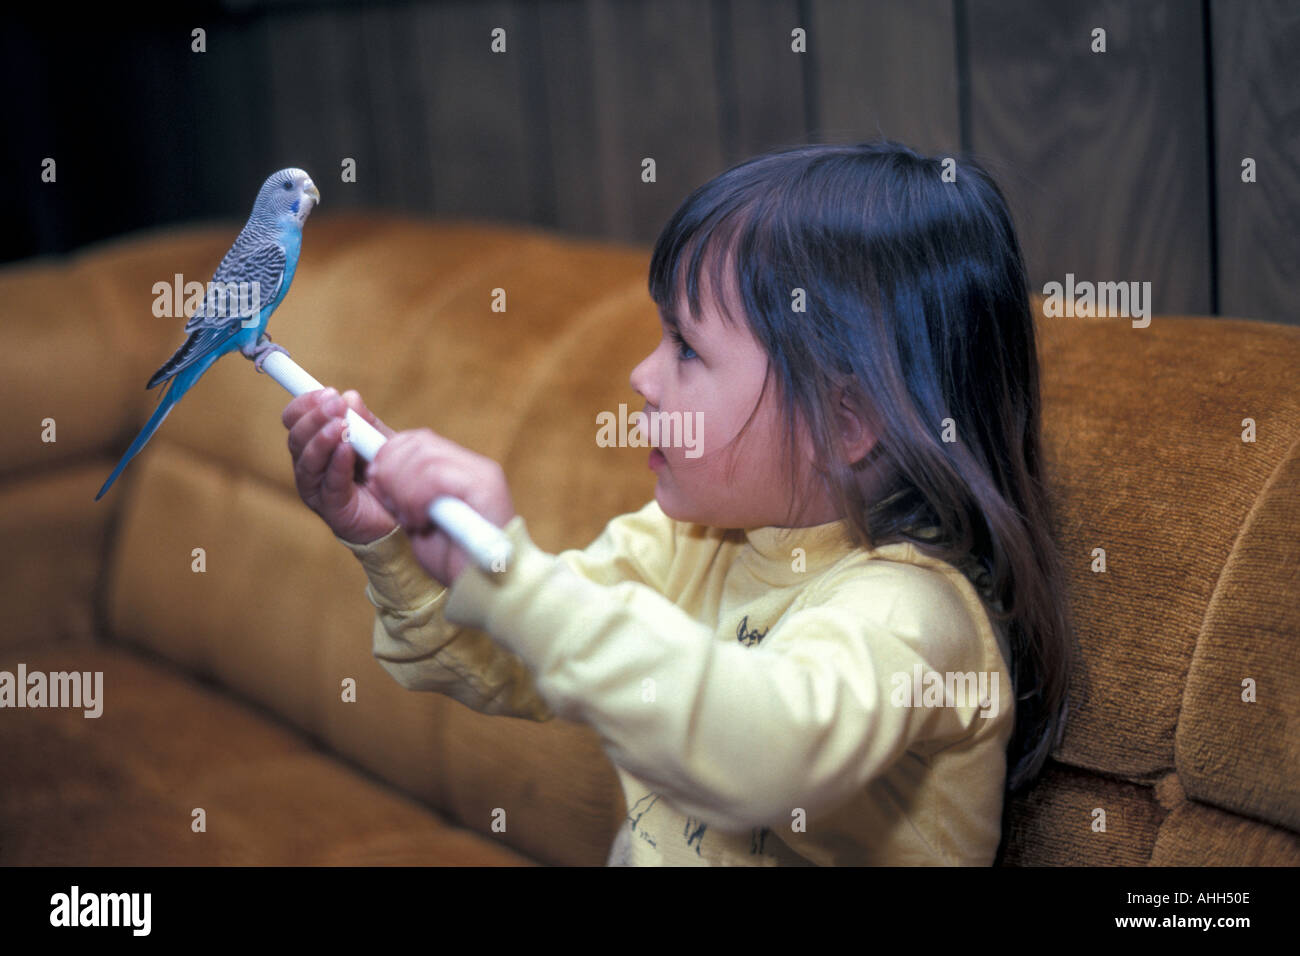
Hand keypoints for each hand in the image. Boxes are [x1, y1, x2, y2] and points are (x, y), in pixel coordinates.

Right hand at [283, 387, 398, 544]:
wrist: (399, 515)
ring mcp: (316, 488)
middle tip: (335, 404)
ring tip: (341, 425)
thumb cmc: (383, 474)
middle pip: (297, 438)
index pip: (296, 420)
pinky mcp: (331, 508)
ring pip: (307, 460)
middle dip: (315, 417)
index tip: (326, 391)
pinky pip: (330, 483)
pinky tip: (347, 449)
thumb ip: (364, 422)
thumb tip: (351, 397)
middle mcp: (309, 465)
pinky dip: (338, 463)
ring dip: (323, 438)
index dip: (305, 404)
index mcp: (315, 444)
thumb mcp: (377, 440)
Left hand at [367, 428, 515, 587]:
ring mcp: (482, 475)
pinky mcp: (485, 488)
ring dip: (402, 489)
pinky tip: (419, 522)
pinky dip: (416, 498)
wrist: (485, 592)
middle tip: (389, 503)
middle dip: (389, 470)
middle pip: (417, 442)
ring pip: (423, 457)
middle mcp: (474, 466)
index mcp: (458, 469)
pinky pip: (435, 476)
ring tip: (409, 520)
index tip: (373, 480)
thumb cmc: (451, 562)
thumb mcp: (416, 520)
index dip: (387, 454)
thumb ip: (401, 491)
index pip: (416, 439)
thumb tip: (373, 465)